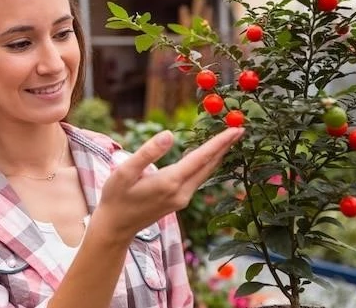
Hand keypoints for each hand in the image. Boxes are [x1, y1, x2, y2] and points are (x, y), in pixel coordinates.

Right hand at [94, 127, 244, 241]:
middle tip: (240, 129)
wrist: (115, 226)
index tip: (236, 130)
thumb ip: (147, 152)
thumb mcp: (125, 172)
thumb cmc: (116, 196)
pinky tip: (208, 156)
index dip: (220, 142)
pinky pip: (198, 179)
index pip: (201, 158)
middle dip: (225, 147)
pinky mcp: (179, 201)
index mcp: (170, 182)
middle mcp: (182, 192)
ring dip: (217, 155)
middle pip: (209, 165)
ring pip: (205, 173)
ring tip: (228, 139)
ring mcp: (182, 199)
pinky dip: (206, 164)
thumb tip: (169, 134)